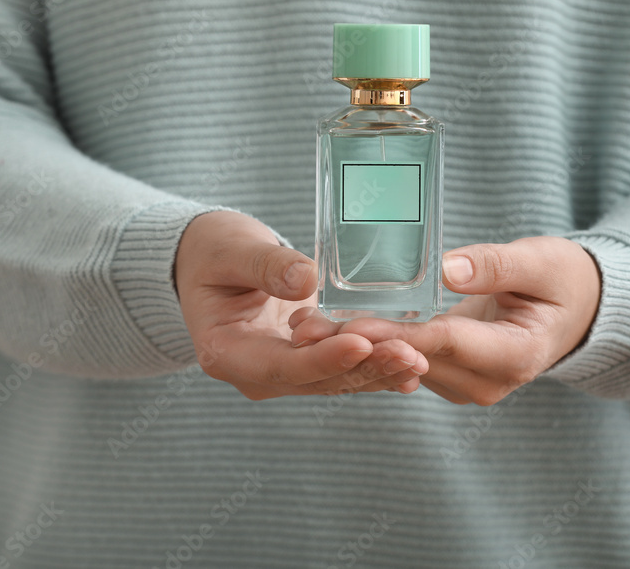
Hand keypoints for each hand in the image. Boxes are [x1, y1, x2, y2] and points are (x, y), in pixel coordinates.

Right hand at [174, 211, 427, 399]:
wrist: (211, 262)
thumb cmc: (215, 252)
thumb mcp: (232, 250)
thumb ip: (266, 265)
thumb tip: (305, 279)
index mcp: (227, 352)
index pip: (282, 365)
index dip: (324, 358)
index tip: (361, 343)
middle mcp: (257, 373)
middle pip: (317, 379)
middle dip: (365, 368)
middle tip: (409, 354)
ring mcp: (285, 372)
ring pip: (337, 379)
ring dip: (379, 372)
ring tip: (419, 360)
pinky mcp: (308, 362)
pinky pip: (346, 370)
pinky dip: (378, 368)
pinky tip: (414, 367)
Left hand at [290, 236, 600, 404]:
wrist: (576, 308)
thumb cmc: (563, 279)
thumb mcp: (540, 261)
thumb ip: (496, 265)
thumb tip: (449, 269)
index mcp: (514, 355)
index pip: (444, 343)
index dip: (395, 334)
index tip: (351, 323)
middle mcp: (486, 382)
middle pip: (413, 361)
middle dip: (357, 343)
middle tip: (305, 324)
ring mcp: (468, 384)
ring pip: (402, 366)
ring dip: (355, 347)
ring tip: (306, 323)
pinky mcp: (452, 375)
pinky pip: (407, 362)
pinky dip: (373, 344)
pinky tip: (333, 325)